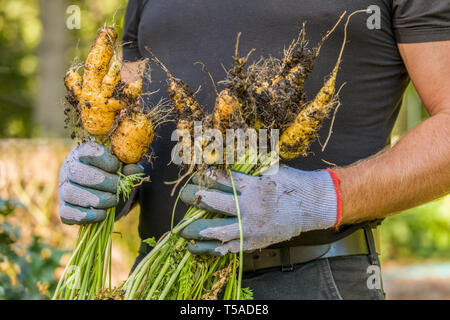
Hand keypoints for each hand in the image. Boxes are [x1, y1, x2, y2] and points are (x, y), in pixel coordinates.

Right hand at [58, 141, 142, 224]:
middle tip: (117, 187)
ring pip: (72, 193)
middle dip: (104, 181)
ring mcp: (64, 189)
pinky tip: (102, 214)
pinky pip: (68, 213)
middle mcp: (69, 169)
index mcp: (83, 153)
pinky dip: (88, 215)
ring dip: (98, 199)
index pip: (88, 151)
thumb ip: (130, 167)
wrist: (106, 195)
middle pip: (78, 172)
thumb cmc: (114, 176)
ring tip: (113, 200)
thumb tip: (134, 169)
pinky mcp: (64, 209)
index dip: (105, 160)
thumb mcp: (124, 169)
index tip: (117, 166)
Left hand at [179, 166, 340, 255]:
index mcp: (253, 186)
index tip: (198, 176)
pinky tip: (207, 250)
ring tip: (188, 232)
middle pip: (217, 203)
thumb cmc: (294, 183)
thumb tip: (232, 158)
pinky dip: (220, 249)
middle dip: (199, 199)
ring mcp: (254, 226)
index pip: (224, 180)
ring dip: (203, 231)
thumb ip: (251, 169)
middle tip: (187, 196)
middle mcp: (251, 206)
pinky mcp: (259, 240)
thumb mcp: (272, 170)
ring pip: (222, 230)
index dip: (209, 178)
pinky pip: (235, 247)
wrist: (314, 204)